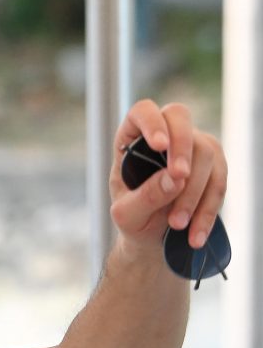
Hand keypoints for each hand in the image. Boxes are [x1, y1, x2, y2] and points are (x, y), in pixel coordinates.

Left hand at [109, 100, 226, 251]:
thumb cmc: (133, 219)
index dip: (153, 122)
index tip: (159, 145)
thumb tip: (174, 179)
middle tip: (179, 178)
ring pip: (204, 152)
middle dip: (182, 149)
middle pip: (180, 120)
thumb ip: (145, 196)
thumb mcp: (127, 214)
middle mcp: (165, 135)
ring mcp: (193, 147)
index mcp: (132, 139)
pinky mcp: (214, 166)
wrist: (153, 236)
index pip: (143, 111)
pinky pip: (220, 180)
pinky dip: (208, 208)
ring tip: (176, 224)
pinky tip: (195, 233)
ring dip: (193, 191)